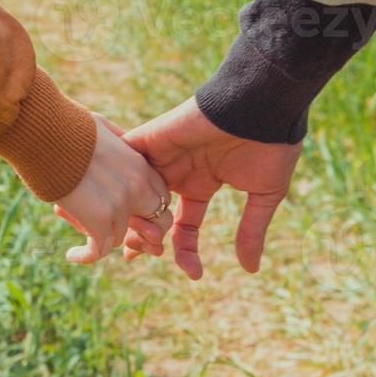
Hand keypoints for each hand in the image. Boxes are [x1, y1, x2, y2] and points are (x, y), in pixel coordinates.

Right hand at [53, 114, 174, 264]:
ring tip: (80, 232)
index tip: (126, 213)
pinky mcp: (99, 219)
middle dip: (137, 231)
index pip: (160, 198)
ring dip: (100, 237)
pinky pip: (99, 250)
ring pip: (120, 237)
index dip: (145, 209)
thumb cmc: (66, 126)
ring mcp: (120, 204)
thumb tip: (119, 146)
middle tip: (111, 231)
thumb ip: (120, 144)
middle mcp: (137, 186)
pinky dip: (86, 255)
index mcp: (141, 165)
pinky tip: (72, 254)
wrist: (44, 133)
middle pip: (155, 224)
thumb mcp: (104, 129)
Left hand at [123, 96, 301, 278]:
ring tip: (119, 240)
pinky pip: (121, 155)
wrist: (263, 102)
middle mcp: (180, 170)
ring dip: (124, 213)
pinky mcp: (151, 137)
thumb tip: (250, 269)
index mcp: (204, 182)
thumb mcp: (264, 195)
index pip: (186, 224)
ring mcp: (164, 154)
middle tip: (132, 257)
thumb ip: (251, 231)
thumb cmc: (272, 144)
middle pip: (150, 209)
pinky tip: (103, 199)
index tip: (194, 273)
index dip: (185, 250)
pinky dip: (110, 173)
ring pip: (132, 188)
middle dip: (139, 235)